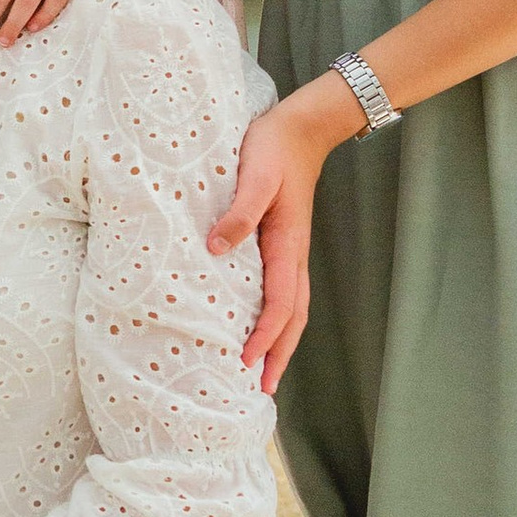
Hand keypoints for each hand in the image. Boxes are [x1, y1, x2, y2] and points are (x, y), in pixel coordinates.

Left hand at [209, 78, 355, 391]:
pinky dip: (276, 318)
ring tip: (264, 371)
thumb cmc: (273, 149)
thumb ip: (239, 212)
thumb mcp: (253, 175)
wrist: (300, 128)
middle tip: (263, 389)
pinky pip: (283, 292)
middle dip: (279, 354)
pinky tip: (260, 326)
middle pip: (293, 317)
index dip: (265, 335)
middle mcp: (292, 255)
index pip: (280, 303)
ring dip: (280, 341)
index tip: (247, 362)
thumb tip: (217, 249)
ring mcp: (290, 251)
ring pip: (292, 308)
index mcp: (286, 245)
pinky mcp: (282, 244)